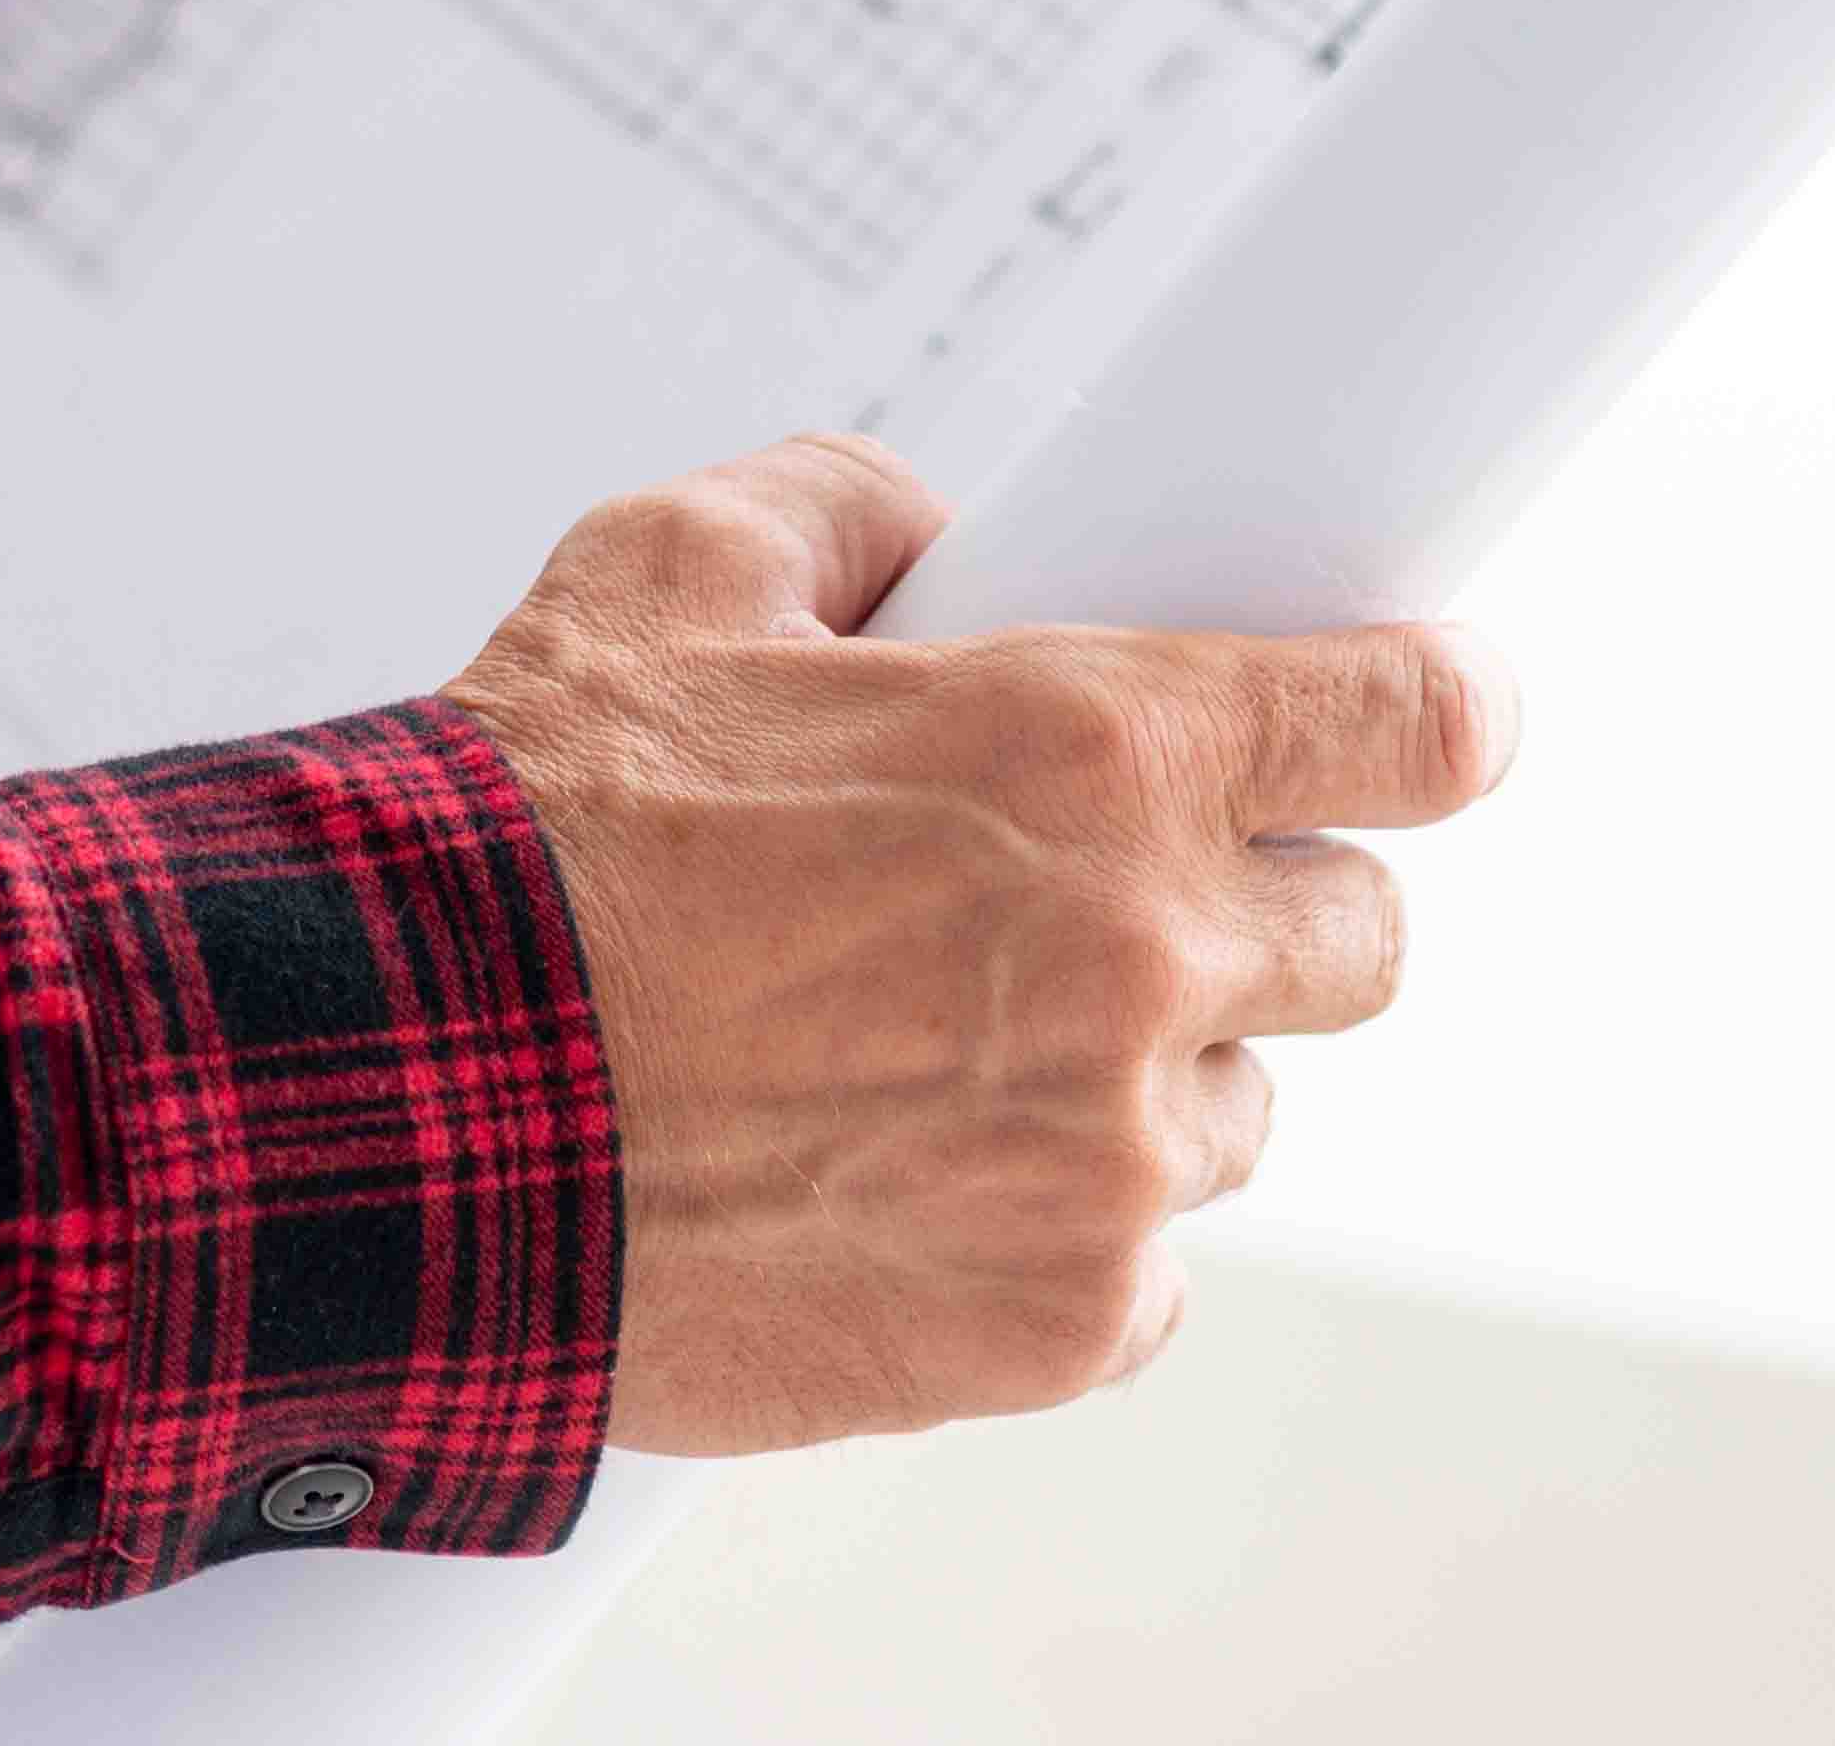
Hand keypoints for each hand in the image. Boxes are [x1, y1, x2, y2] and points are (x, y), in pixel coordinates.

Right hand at [439, 436, 1512, 1456]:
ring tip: (950, 1050)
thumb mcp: (668, 572)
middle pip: (1364, 937)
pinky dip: (1061, 1236)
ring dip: (1146, 1079)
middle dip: (1260, 908)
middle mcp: (1144, 952)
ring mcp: (1112, 1157)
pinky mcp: (1056, 1325)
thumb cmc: (520, 848)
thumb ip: (845, 511)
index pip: (1419, 725)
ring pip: (1243, 1110)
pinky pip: (1148, 1279)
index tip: (1432, 726)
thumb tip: (922, 526)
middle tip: (1112, 900)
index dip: (1433, 718)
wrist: (401, 1109)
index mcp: (1096, 745)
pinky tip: (912, 1174)